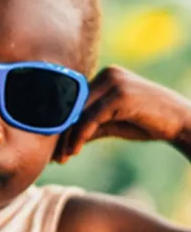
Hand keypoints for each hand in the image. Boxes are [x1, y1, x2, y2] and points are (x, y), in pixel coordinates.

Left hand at [54, 66, 190, 162]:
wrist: (180, 123)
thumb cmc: (145, 123)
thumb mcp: (111, 123)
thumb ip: (89, 126)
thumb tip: (64, 140)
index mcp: (103, 76)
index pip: (74, 99)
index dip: (61, 123)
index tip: (52, 145)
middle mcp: (107, 74)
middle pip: (73, 105)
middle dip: (61, 131)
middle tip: (52, 155)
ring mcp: (114, 82)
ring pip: (80, 112)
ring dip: (68, 137)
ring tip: (61, 157)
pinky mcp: (121, 95)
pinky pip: (92, 118)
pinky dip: (81, 136)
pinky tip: (74, 151)